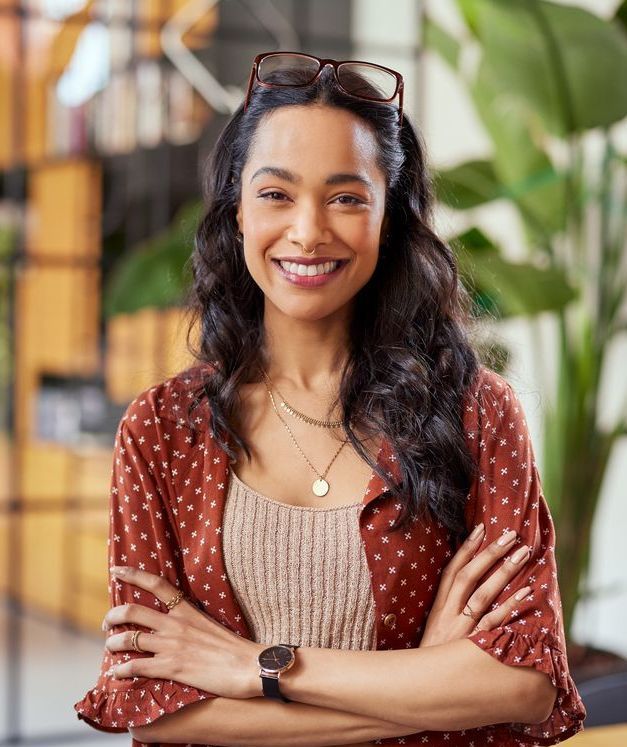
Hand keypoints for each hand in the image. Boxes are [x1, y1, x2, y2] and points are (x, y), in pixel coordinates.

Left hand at [103, 566, 264, 697]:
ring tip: (110, 647)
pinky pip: (136, 667)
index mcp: (186, 610)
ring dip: (113, 643)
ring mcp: (172, 645)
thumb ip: (190, 621)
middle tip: (108, 623)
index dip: (132, 575)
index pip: (156, 584)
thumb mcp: (209, 623)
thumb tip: (178, 623)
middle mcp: (175, 624)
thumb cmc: (233, 647)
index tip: (116, 570)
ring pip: (129, 639)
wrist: (248, 666)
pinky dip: (121, 670)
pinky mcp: (171, 668)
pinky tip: (116, 673)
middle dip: (113, 615)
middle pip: (133, 611)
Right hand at [419, 524, 532, 647]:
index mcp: (438, 608)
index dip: (466, 549)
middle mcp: (449, 615)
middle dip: (490, 553)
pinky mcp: (474, 648)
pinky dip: (511, 607)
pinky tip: (527, 593)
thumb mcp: (434, 630)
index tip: (481, 528)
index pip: (452, 571)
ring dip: (504, 572)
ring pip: (483, 595)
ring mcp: (462, 631)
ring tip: (522, 554)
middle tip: (510, 534)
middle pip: (469, 577)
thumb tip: (466, 585)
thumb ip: (448, 609)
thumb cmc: (432, 659)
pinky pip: (495, 624)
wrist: (422, 691)